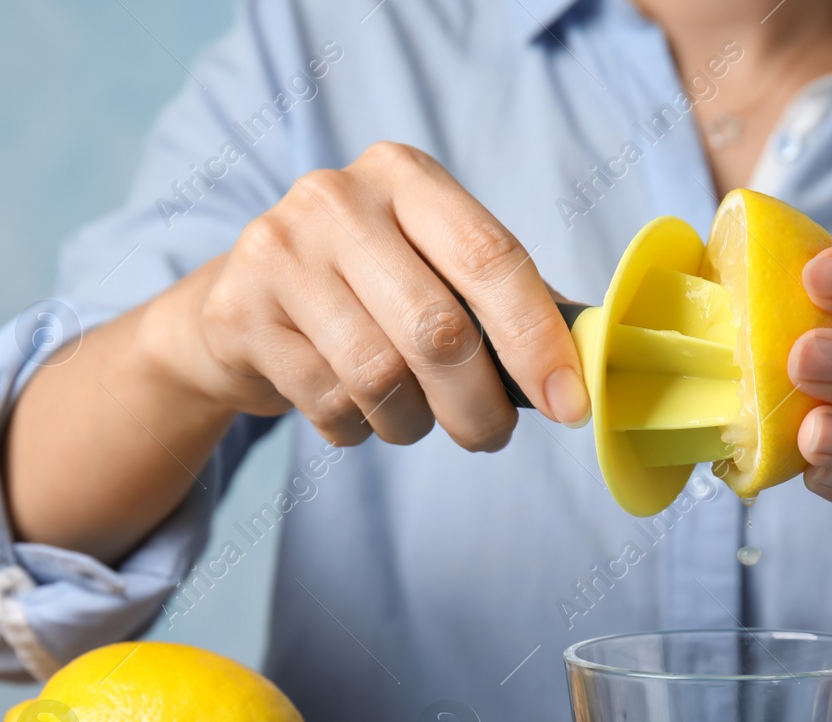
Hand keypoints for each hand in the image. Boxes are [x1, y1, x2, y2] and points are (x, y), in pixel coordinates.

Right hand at [145, 142, 589, 450]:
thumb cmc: (365, 290)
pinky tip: (351, 409)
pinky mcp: (241, 315)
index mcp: (406, 175)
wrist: (238, 307)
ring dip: (412, 423)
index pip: (491, 258)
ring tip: (411, 419)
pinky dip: (356, 428)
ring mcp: (279, 253)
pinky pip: (329, 403)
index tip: (571, 404)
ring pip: (381, 378)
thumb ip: (506, 300)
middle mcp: (337, 199)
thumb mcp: (432, 268)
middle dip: (479, 406)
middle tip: (492, 436)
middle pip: (439, 331)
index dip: (538, 341)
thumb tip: (593, 356)